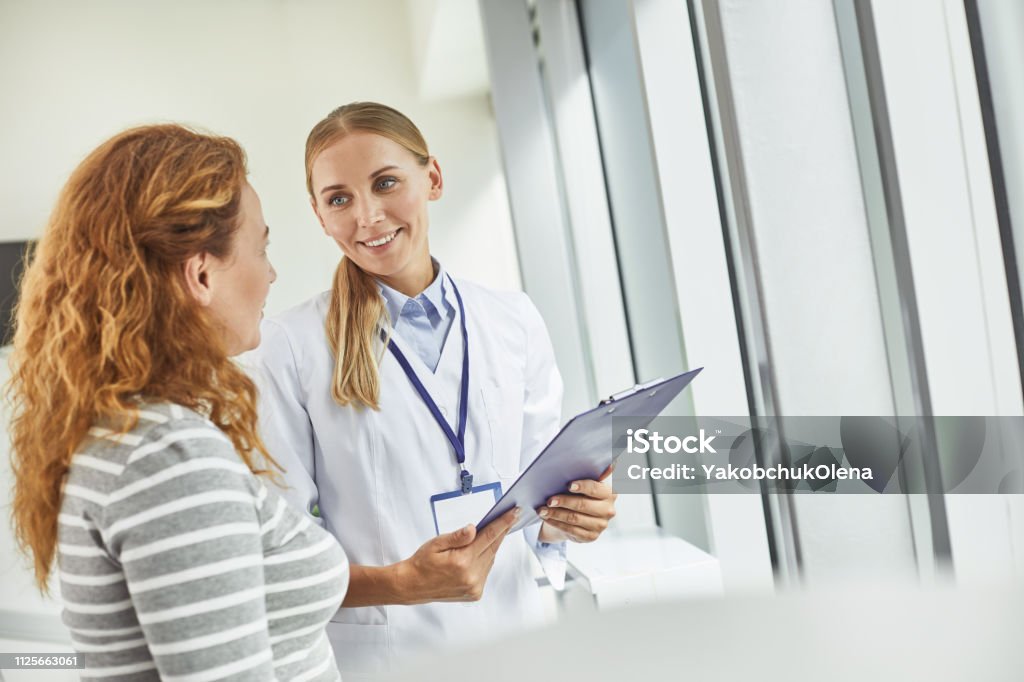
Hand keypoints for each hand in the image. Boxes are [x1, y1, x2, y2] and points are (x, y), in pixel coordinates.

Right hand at [398, 507, 519, 602]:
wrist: (413, 586)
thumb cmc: (422, 563)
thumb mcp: (436, 543)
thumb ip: (457, 536)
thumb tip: (473, 528)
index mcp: (462, 561)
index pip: (489, 537)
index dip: (503, 523)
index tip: (514, 513)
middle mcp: (471, 576)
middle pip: (492, 547)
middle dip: (500, 532)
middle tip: (508, 517)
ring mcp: (474, 586)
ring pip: (491, 559)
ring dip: (491, 546)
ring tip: (489, 535)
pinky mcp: (475, 593)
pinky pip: (486, 570)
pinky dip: (485, 560)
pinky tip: (478, 553)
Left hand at [537, 465, 616, 542]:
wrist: (579, 515)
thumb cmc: (580, 493)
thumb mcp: (585, 482)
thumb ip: (591, 473)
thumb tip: (607, 463)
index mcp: (610, 493)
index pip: (596, 488)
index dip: (582, 486)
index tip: (568, 485)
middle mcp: (608, 510)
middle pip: (583, 505)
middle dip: (563, 502)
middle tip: (548, 500)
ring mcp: (601, 525)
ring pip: (574, 519)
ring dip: (556, 514)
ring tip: (542, 510)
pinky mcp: (591, 536)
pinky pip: (571, 530)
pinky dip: (556, 523)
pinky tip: (547, 518)